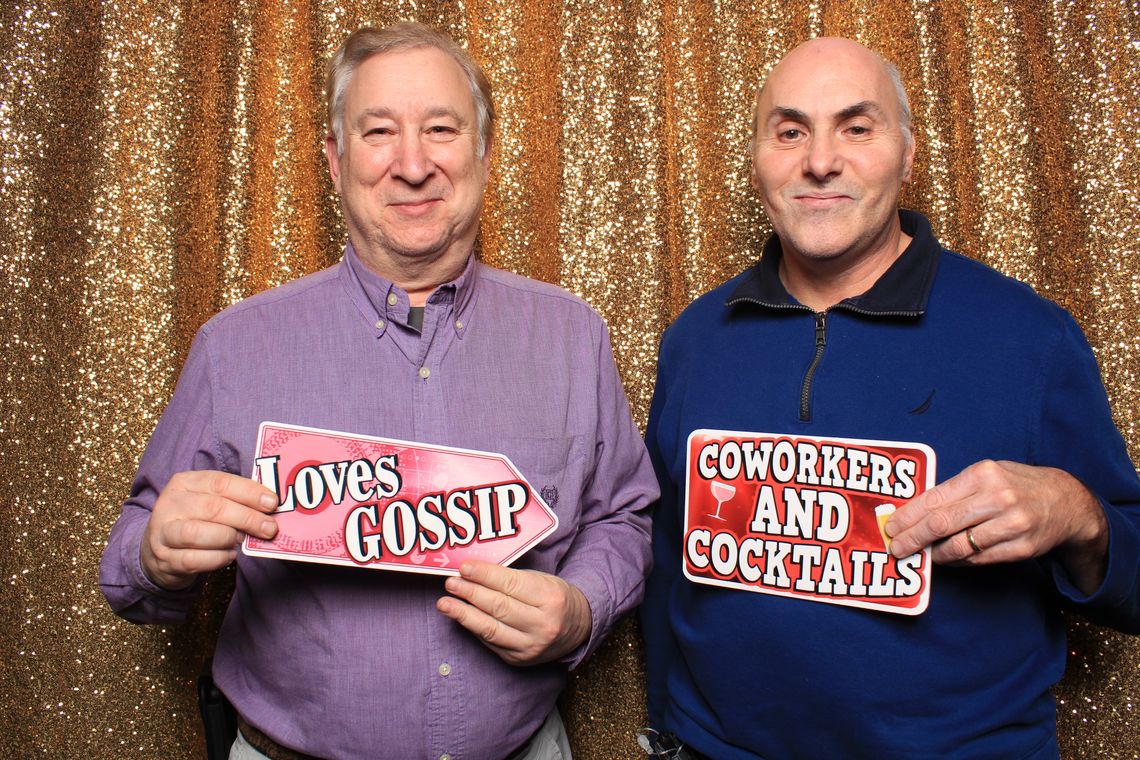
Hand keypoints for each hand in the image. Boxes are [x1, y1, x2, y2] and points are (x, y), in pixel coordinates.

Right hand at [141, 470, 279, 590]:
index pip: (220, 482)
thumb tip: (270, 505)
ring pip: (198, 533)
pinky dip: (218, 558)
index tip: (272, 503)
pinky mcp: (165, 559)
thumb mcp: (209, 501)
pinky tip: (229, 555)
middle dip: (247, 518)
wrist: (160, 550)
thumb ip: (235, 500)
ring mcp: (163, 532)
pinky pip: (194, 559)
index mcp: (184, 482)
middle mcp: (169, 504)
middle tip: (269, 528)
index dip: (249, 492)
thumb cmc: (195, 520)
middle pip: (213, 507)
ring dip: (228, 537)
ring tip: (241, 540)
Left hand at [436, 560, 592, 665]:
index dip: (485, 575)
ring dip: (463, 614)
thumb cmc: (555, 598)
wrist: (577, 628)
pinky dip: (473, 627)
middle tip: (451, 583)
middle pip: (499, 607)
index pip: (511, 585)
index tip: (464, 567)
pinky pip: (491, 642)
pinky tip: (460, 616)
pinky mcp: (519, 660)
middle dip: (470, 593)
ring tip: (444, 603)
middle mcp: (542, 625)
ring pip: (490, 629)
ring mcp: (530, 646)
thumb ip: (511, 578)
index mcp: (551, 599)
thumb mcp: (542, 580)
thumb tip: (474, 572)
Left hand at [885, 460, 1107, 593]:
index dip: (908, 516)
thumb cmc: (1016, 485)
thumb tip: (914, 512)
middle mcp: (997, 498)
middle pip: (941, 524)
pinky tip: (947, 558)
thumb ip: (954, 491)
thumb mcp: (987, 475)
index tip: (891, 527)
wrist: (1067, 502)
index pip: (934, 499)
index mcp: (983, 475)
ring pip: (958, 546)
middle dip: (912, 538)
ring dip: (934, 554)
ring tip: (921, 555)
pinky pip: (978, 559)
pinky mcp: (1022, 548)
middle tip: (897, 548)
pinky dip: (958, 561)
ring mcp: (1012, 524)